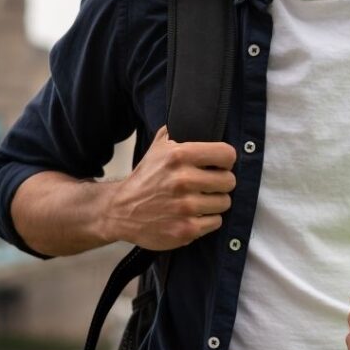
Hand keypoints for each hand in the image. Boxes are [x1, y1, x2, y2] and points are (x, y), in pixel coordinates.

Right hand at [105, 125, 236, 249]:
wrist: (121, 210)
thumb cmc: (145, 178)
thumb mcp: (157, 148)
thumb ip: (177, 132)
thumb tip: (196, 120)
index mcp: (179, 156)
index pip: (226, 154)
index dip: (225, 160)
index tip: (220, 164)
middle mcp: (183, 180)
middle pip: (229, 181)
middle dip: (221, 183)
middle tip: (209, 184)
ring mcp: (185, 207)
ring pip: (224, 202)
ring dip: (215, 202)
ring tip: (200, 200)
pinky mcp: (186, 229)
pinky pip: (216, 222)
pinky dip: (208, 220)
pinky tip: (195, 214)